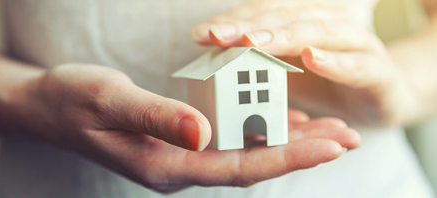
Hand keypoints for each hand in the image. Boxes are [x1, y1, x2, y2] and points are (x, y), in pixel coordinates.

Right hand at [16, 63, 359, 192]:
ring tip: (331, 131)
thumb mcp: (110, 100)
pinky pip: (229, 139)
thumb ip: (157, 117)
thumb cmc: (72, 100)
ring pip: (245, 152)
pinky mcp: (180, 141)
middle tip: (349, 138)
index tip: (331, 146)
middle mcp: (179, 167)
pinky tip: (286, 121)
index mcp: (166, 165)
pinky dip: (260, 130)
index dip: (287, 157)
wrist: (46, 105)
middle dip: (302, 151)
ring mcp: (180, 156)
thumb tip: (204, 132)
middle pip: (251, 163)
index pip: (238, 167)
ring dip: (288, 141)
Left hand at [190, 0, 410, 125]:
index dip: (233, 22)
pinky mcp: (378, 72)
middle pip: (286, 17)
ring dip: (284, 36)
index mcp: (307, 18)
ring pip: (318, 33)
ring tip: (252, 43)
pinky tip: (311, 59)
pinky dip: (335, 62)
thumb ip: (259, 59)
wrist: (384, 97)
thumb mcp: (288, 69)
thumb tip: (214, 53)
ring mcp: (358, 45)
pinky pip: (358, 65)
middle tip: (216, 35)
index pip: (265, 14)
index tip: (199, 35)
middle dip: (248, 26)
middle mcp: (332, 22)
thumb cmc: (328, 79)